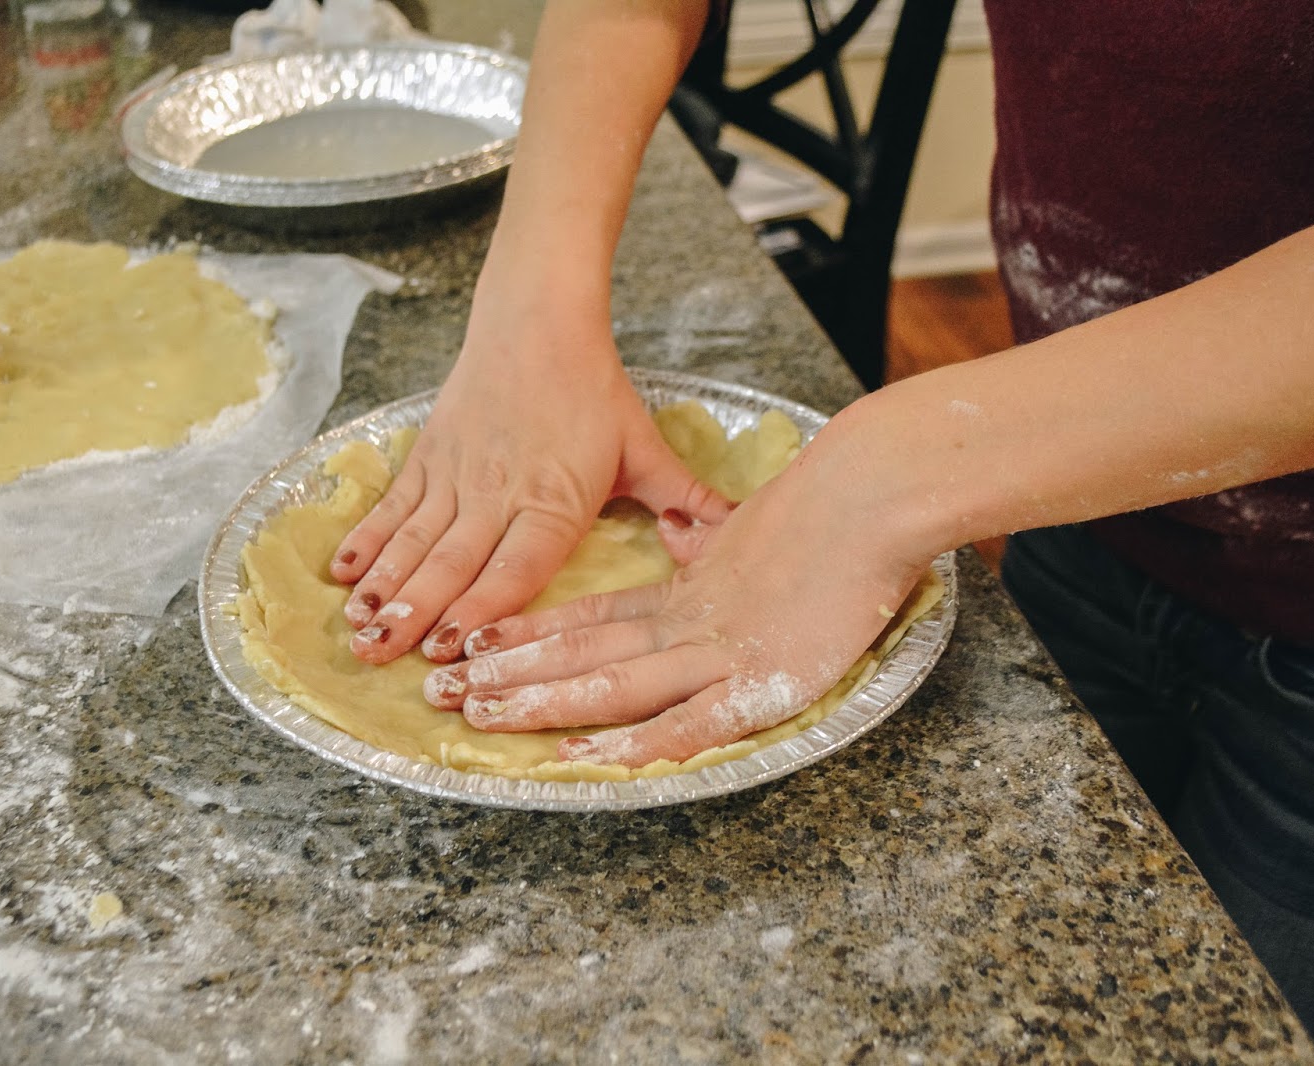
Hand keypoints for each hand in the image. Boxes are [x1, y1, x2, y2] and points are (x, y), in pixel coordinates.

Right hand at [332, 309, 730, 665]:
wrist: (538, 320)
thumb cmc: (594, 388)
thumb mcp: (645, 447)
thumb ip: (686, 498)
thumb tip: (738, 532)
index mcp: (555, 499)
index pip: (515, 564)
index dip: (481, 608)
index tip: (453, 646)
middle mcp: (499, 492)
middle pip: (452, 561)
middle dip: (417, 612)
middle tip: (386, 654)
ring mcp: (457, 474)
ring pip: (414, 538)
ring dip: (385, 584)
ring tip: (358, 627)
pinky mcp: (429, 455)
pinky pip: (393, 505)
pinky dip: (367, 539)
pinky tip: (343, 575)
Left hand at [420, 430, 939, 767]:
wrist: (869, 495)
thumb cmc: (824, 509)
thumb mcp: (745, 527)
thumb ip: (706, 539)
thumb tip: (679, 534)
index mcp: (684, 591)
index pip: (589, 618)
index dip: (530, 635)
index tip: (476, 643)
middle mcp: (683, 624)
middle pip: (579, 653)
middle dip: (507, 674)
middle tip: (444, 690)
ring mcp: (715, 654)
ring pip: (610, 685)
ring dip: (541, 703)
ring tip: (480, 716)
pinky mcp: (756, 684)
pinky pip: (684, 725)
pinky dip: (633, 746)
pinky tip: (584, 763)